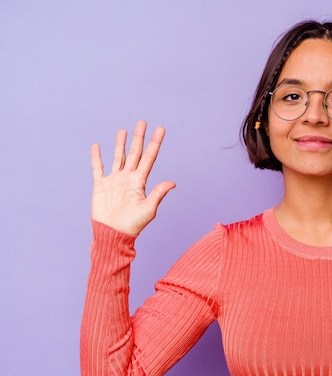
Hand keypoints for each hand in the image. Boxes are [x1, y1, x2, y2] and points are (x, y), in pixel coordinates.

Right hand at [90, 120, 175, 234]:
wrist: (113, 234)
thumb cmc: (133, 225)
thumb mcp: (148, 209)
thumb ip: (158, 194)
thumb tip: (172, 182)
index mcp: (140, 181)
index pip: (149, 158)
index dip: (155, 143)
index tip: (160, 129)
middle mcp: (128, 178)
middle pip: (134, 153)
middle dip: (139, 138)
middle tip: (142, 122)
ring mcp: (114, 180)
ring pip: (118, 157)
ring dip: (120, 144)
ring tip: (124, 130)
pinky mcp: (100, 186)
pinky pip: (98, 168)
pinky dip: (97, 157)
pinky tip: (97, 146)